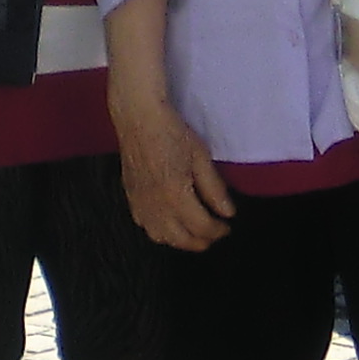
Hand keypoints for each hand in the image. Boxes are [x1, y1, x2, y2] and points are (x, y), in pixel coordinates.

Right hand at [113, 91, 234, 252]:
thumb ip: (214, 189)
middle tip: (215, 234)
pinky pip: (145, 226)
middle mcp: (155, 206)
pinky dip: (160, 231)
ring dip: (180, 240)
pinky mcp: (130, 198)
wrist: (138, 118)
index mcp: (175, 195)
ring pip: (160, 237)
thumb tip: (228, 213)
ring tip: (194, 232)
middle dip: (202, 241)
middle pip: (181, 239)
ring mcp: (140, 204)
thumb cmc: (172, 132)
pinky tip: (169, 223)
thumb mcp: (200, 157)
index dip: (218, 230)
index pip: (201, 227)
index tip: (228, 226)